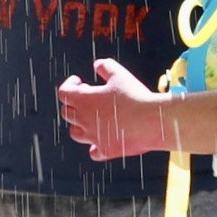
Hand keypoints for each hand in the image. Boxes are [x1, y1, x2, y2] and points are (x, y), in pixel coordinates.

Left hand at [57, 59, 176, 159]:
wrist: (152, 121)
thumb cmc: (135, 97)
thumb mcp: (119, 74)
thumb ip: (105, 67)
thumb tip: (98, 64)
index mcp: (84, 100)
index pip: (64, 92)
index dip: (69, 85)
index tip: (78, 82)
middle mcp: (84, 120)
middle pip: (67, 112)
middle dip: (74, 103)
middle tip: (88, 97)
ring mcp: (93, 137)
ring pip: (75, 133)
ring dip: (80, 125)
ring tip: (91, 119)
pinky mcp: (106, 150)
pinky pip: (94, 152)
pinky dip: (95, 147)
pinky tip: (101, 141)